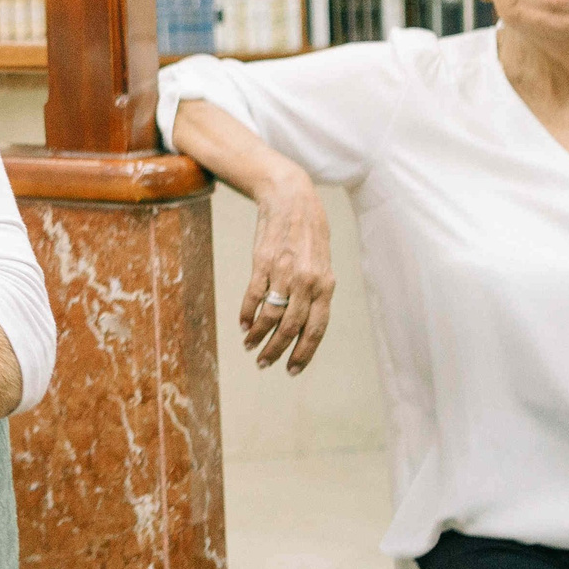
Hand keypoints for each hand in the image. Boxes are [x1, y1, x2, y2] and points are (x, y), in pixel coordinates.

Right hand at [244, 166, 334, 371]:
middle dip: (277, 350)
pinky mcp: (262, 262)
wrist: (291, 198)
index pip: (316, 329)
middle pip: (291, 327)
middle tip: (265, 364)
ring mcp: (283, 272)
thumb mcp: (322, 263)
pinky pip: (254, 295)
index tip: (292, 369)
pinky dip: (247, 313)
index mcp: (326, 285)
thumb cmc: (309, 232)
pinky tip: (242, 325)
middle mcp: (307, 282)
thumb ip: (317, 291)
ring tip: (250, 347)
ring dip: (258, 336)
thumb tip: (306, 322)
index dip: (303, 353)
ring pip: (271, 315)